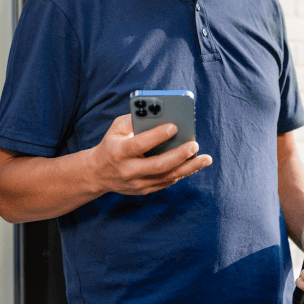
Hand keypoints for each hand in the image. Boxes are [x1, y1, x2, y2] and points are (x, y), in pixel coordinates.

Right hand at [89, 114, 211, 195]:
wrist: (98, 173)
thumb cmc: (112, 144)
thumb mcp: (116, 128)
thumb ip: (135, 120)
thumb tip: (161, 113)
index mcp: (119, 152)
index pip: (140, 144)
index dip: (157, 136)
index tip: (174, 126)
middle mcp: (128, 170)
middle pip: (158, 165)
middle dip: (179, 155)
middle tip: (195, 145)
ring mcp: (137, 183)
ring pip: (167, 177)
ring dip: (188, 168)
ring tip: (206, 159)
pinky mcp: (144, 190)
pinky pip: (166, 182)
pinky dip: (182, 173)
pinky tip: (194, 164)